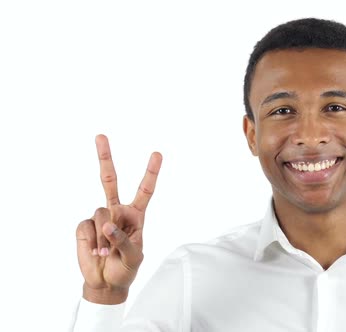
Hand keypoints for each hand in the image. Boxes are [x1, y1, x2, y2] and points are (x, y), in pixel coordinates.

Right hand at [75, 134, 162, 303]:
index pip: (145, 190)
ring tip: (106, 252)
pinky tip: (95, 251)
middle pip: (110, 180)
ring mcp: (99, 217)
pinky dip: (92, 242)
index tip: (157, 154)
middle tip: (100, 136)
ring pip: (101, 213)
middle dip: (105, 157)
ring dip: (105, 236)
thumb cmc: (125, 268)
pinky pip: (87, 227)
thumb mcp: (134, 258)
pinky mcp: (84, 227)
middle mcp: (117, 211)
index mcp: (136, 215)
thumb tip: (107, 225)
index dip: (150, 172)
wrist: (106, 283)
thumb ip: (123, 241)